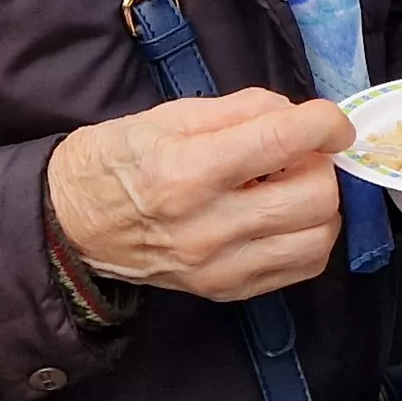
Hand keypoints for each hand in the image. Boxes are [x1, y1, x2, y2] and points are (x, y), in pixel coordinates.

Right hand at [47, 90, 353, 301]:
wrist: (71, 226)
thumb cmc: (117, 161)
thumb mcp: (168, 116)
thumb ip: (242, 109)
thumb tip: (297, 115)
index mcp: (187, 171)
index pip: (283, 142)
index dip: (324, 123)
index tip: (330, 121)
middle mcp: (207, 226)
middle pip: (315, 196)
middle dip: (321, 165)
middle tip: (299, 154)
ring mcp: (219, 267)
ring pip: (319, 237)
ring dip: (321, 204)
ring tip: (292, 185)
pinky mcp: (226, 291)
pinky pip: (302, 267)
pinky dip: (308, 236)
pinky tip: (284, 217)